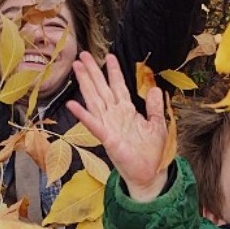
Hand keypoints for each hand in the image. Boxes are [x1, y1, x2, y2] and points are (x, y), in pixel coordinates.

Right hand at [66, 52, 168, 201]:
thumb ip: (154, 106)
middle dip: (93, 71)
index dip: (114, 71)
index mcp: (127, 112)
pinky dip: (83, 115)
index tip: (109, 56)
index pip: (118, 86)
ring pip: (95, 100)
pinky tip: (72, 104)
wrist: (150, 173)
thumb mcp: (157, 124)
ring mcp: (109, 126)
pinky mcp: (107, 139)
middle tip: (83, 55)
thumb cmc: (152, 152)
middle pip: (101, 89)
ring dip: (85, 84)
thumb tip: (154, 88)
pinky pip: (93, 125)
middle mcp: (115, 116)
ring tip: (77, 68)